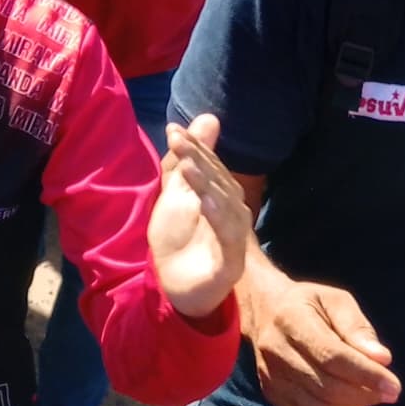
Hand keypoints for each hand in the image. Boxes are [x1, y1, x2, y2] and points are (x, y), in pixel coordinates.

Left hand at [148, 112, 250, 318]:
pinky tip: (206, 203)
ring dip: (209, 185)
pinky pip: (229, 239)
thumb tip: (207, 118)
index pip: (211, 166)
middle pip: (219, 182)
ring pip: (226, 207)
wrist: (171, 287)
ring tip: (190, 167)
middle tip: (179, 141)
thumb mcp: (173, 194)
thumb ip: (183, 161)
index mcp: (220, 196)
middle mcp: (232, 214)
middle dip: (199, 160)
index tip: (174, 130)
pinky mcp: (231, 264)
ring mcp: (233, 239)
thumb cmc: (177, 238)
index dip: (195, 147)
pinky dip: (219, 220)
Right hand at [248, 269, 400, 405]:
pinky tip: (347, 405)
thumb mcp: (336, 301)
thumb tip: (382, 359)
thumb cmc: (309, 305)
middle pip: (326, 388)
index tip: (395, 386)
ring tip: (366, 394)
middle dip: (365, 394)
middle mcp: (275, 351)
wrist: (264, 312)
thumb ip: (358, 327)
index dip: (366, 374)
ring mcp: (271, 378)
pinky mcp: (273, 397)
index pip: (331, 356)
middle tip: (388, 390)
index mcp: (291, 319)